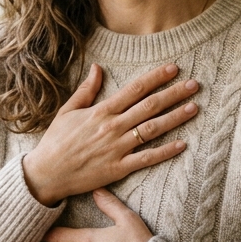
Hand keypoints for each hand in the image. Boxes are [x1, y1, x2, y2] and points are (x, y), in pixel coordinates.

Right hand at [21, 63, 199, 205]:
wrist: (46, 174)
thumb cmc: (56, 142)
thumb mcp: (67, 110)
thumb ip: (86, 90)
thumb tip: (98, 67)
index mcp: (101, 111)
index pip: (135, 89)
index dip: (156, 78)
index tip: (173, 69)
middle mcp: (112, 127)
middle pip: (150, 106)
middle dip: (174, 93)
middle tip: (194, 84)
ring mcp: (117, 148)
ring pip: (152, 129)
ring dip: (175, 117)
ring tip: (194, 107)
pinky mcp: (118, 168)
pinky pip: (146, 158)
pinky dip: (165, 151)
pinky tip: (182, 144)